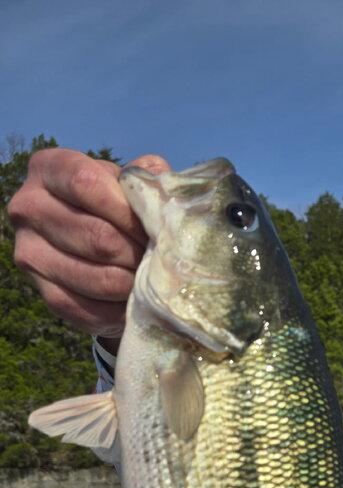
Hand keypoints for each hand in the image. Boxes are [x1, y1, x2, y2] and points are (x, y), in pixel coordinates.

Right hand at [8, 148, 169, 342]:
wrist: (103, 251)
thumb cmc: (120, 208)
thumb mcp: (131, 185)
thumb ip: (145, 179)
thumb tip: (158, 182)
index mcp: (48, 169)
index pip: (85, 184)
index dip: (127, 209)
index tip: (154, 226)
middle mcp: (28, 208)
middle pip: (97, 237)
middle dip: (138, 252)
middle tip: (161, 259)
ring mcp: (31, 254)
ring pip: (98, 278)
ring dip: (134, 283)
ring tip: (151, 278)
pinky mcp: (46, 295)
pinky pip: (92, 309)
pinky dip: (121, 308)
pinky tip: (135, 299)